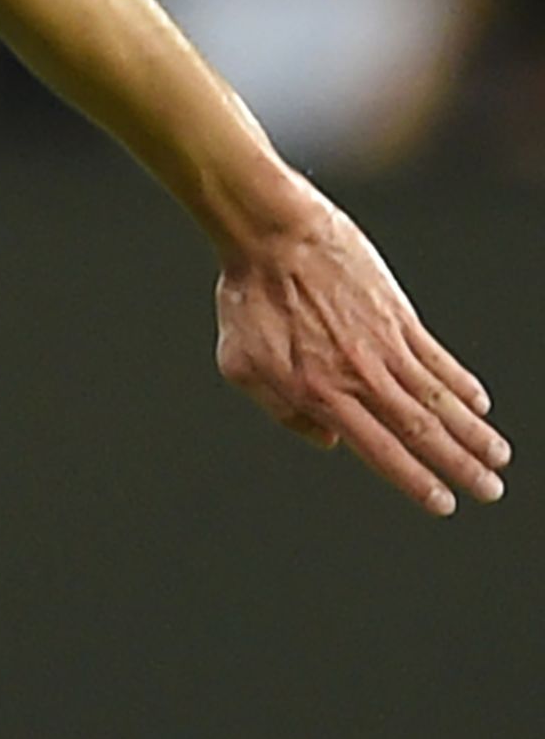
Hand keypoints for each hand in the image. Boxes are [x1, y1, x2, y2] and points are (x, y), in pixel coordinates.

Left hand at [215, 193, 507, 515]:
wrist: (272, 235)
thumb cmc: (247, 297)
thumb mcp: (240, 363)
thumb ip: (282, 411)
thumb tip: (327, 442)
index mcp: (319, 394)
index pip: (380, 451)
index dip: (415, 481)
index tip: (443, 503)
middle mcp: (360, 376)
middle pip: (422, 432)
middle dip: (460, 465)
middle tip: (490, 491)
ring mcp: (384, 345)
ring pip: (439, 399)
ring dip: (473, 432)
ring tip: (499, 458)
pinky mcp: (398, 316)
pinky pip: (438, 357)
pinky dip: (462, 383)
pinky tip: (480, 404)